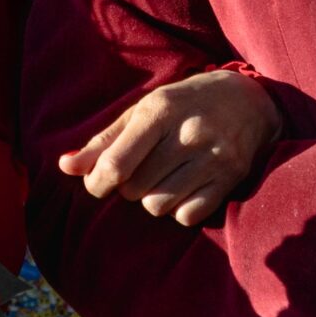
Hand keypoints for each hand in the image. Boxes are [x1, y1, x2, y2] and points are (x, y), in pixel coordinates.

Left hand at [58, 69, 280, 226]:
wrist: (249, 100)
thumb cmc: (185, 103)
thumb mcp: (143, 110)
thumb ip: (104, 140)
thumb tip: (65, 166)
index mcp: (160, 110)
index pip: (117, 164)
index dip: (98, 183)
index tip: (98, 183)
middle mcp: (188, 133)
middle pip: (134, 189)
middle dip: (128, 187)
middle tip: (141, 170)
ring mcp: (213, 158)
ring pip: (158, 206)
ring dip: (152, 200)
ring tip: (163, 178)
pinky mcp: (230, 178)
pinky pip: (187, 216)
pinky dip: (179, 210)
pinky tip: (185, 188)